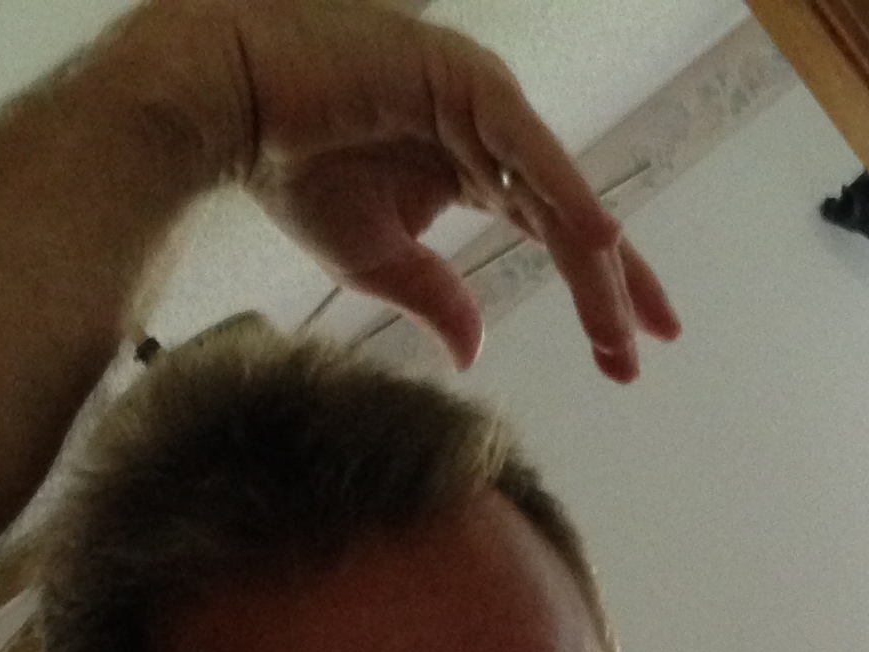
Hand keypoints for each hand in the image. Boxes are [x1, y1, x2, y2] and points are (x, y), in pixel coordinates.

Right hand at [159, 0, 679, 379]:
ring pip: (555, 192)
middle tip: (642, 349)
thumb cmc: (292, 167)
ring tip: (625, 321)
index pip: (556, 236)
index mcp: (475, 170)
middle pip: (572, 218)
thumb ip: (437, 300)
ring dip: (593, 260)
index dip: (598, 294)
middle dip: (613, 287)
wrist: (226, 107)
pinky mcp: (463, 79)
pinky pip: (526, 147)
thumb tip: (475, 354)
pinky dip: (565, 193)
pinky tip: (600, 241)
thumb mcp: (378, 260)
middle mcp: (490, 134)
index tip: (627, 355)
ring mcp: (482, 102)